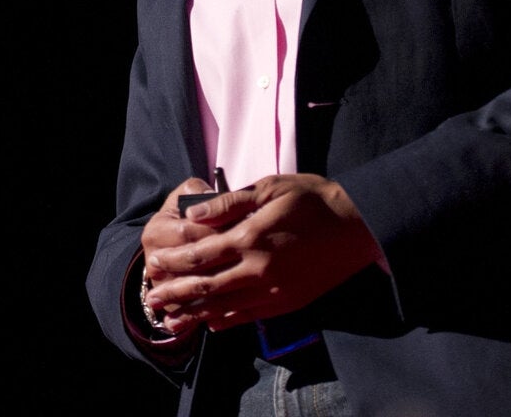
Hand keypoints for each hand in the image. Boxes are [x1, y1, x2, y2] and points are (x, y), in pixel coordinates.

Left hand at [143, 173, 382, 332]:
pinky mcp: (287, 303)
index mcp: (251, 237)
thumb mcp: (271, 187)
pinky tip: (209, 322)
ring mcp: (273, 291)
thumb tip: (194, 213)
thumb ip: (230, 203)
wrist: (359, 226)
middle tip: (152, 297)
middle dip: (175, 292)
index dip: (173, 262)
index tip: (154, 263)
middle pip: (205, 287)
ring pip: (223, 307)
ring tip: (170, 316)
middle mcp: (258, 269)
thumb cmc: (314, 199)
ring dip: (193, 312)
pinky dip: (224, 320)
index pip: (200, 255)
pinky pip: (248, 317)